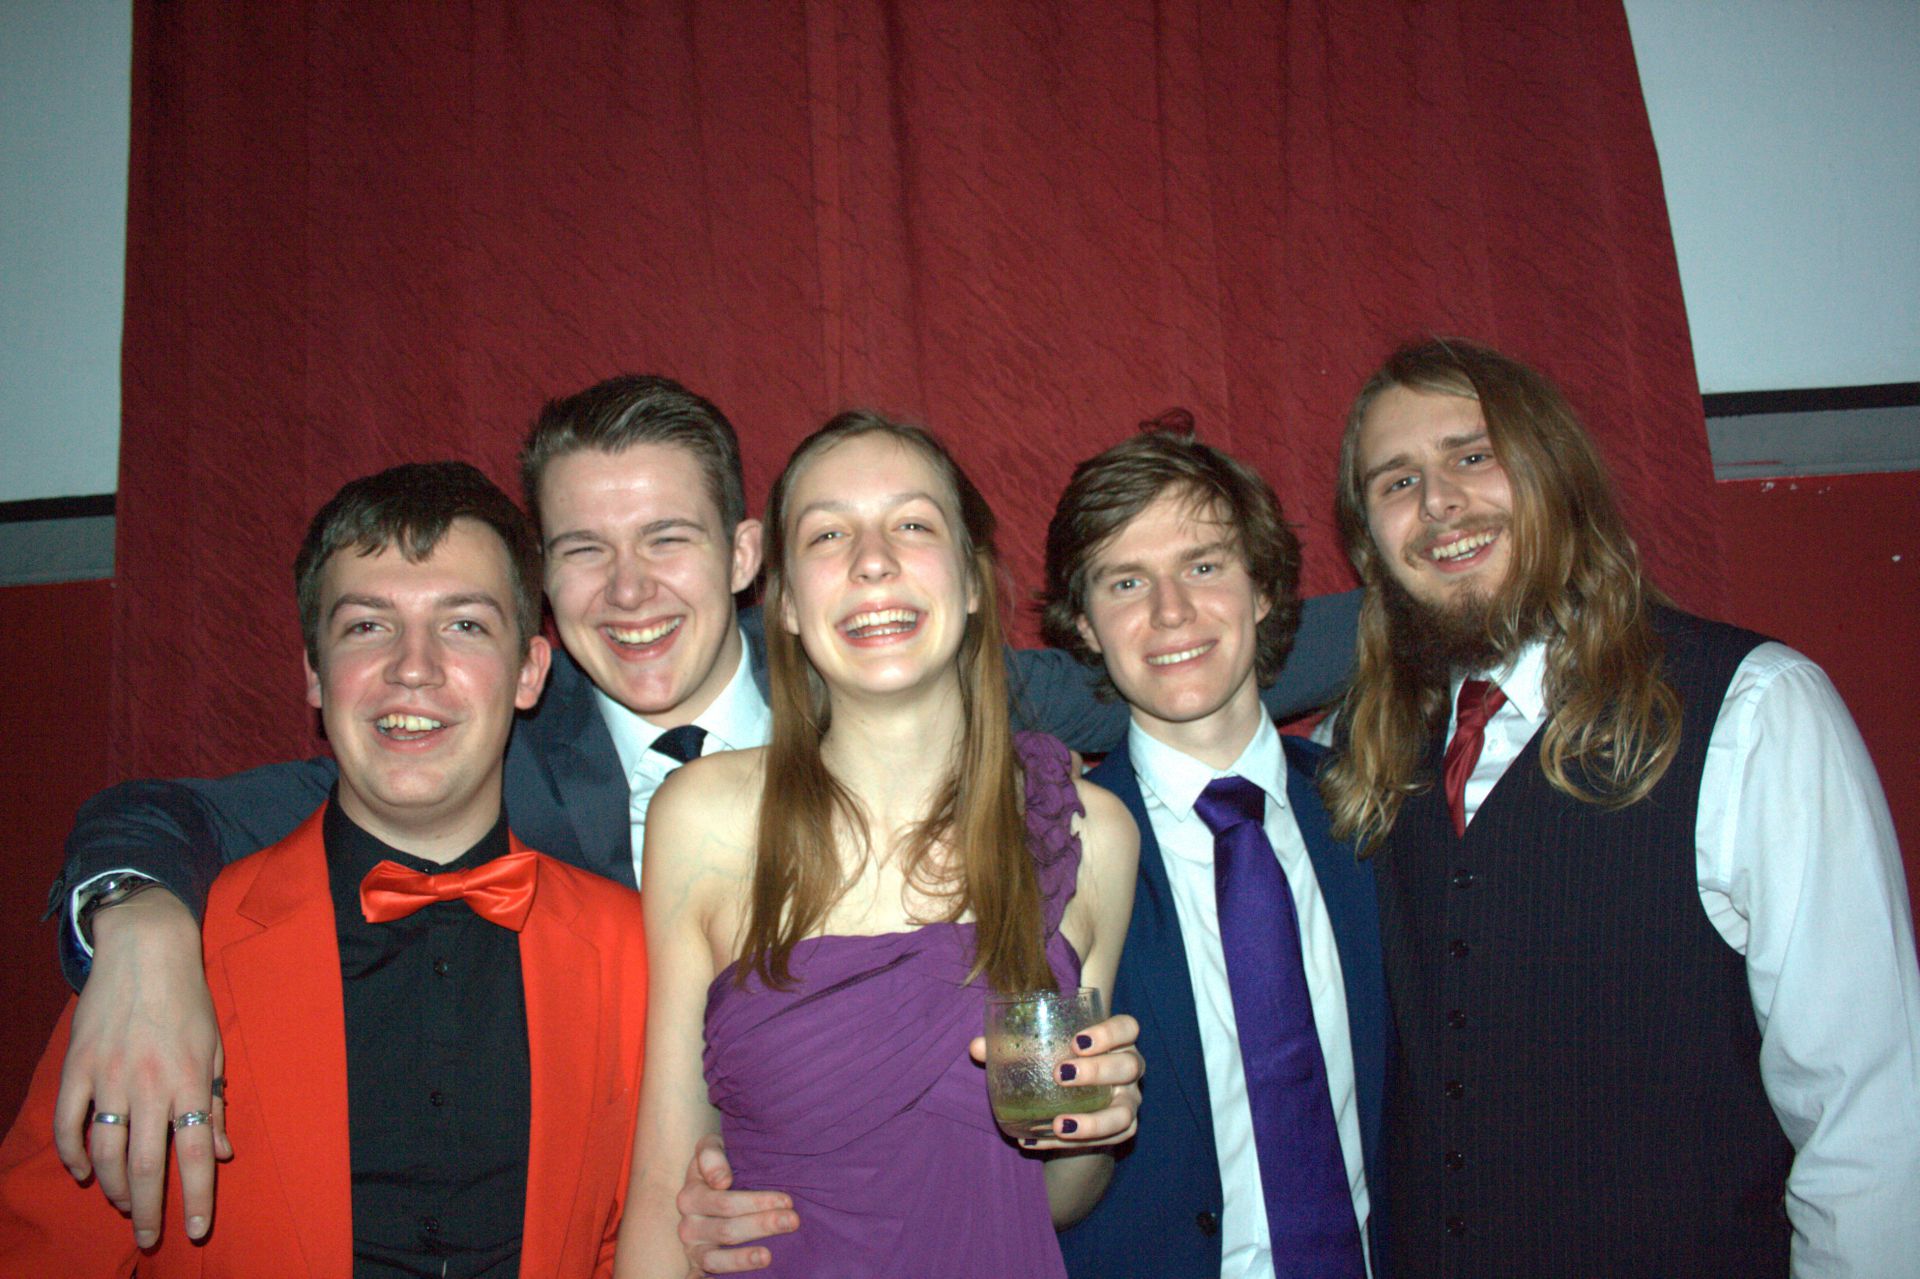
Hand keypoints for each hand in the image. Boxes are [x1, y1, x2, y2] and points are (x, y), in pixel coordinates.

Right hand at [53, 890, 229, 1246]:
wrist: (145, 951)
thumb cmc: (189, 1000)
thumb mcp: (216, 1047)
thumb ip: (216, 1103)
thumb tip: (222, 1153)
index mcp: (191, 1080)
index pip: (194, 1154)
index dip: (196, 1197)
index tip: (195, 1231)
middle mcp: (150, 1084)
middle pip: (144, 1164)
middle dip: (148, 1209)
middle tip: (150, 1237)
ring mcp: (109, 1077)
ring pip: (105, 1152)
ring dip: (112, 1187)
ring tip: (124, 1203)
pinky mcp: (77, 1068)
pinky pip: (69, 1124)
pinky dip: (74, 1154)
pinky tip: (84, 1172)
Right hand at [676, 1132, 798, 1274]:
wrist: (709, 1181)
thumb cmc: (719, 1162)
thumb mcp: (712, 1147)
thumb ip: (712, 1156)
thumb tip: (721, 1181)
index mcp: (691, 1196)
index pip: (726, 1203)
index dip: (757, 1203)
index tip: (787, 1200)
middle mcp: (688, 1225)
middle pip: (727, 1230)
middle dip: (762, 1226)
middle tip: (793, 1221)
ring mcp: (693, 1249)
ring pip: (714, 1260)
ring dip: (742, 1259)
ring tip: (769, 1257)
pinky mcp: (697, 1266)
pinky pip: (700, 1277)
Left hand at [969, 1012, 1142, 1150]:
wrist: (1074, 1103)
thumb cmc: (1058, 1064)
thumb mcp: (1040, 1052)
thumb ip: (1011, 1047)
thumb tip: (977, 1047)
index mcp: (1114, 1040)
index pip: (1127, 1027)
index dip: (1109, 1032)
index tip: (1076, 1042)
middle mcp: (1129, 1069)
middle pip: (1130, 1066)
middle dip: (1097, 1070)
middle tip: (1060, 1074)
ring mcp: (1129, 1102)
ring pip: (1125, 1113)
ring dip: (1094, 1122)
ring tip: (1059, 1125)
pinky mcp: (1122, 1131)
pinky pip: (1107, 1143)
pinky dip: (1076, 1145)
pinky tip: (1041, 1141)